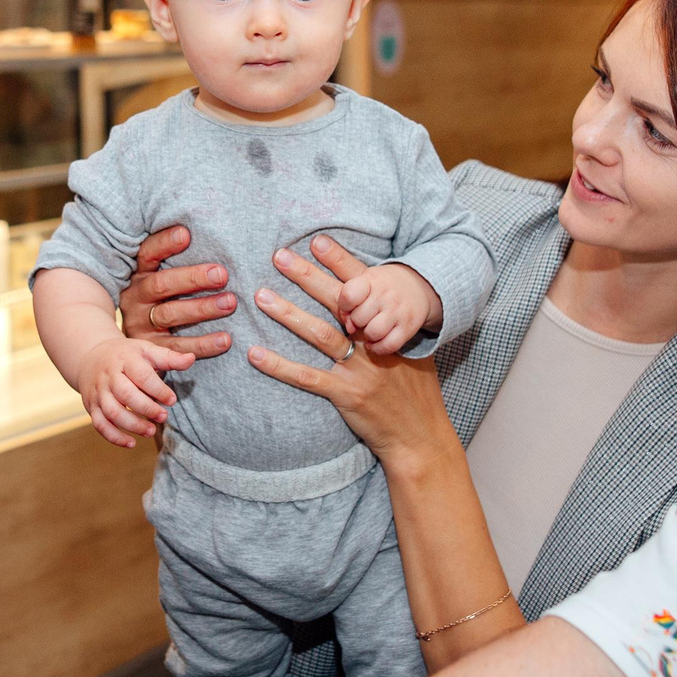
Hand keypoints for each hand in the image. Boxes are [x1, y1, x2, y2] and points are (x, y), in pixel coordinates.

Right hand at [79, 334, 194, 448]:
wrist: (90, 357)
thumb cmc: (126, 355)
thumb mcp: (146, 350)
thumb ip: (168, 357)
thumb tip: (191, 359)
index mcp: (125, 360)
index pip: (142, 376)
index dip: (158, 389)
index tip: (172, 400)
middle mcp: (109, 376)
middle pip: (126, 395)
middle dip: (146, 409)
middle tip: (163, 417)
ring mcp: (99, 393)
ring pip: (112, 412)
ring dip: (132, 425)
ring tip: (151, 431)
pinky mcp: (92, 407)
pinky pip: (100, 425)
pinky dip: (114, 437)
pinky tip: (132, 443)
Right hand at [117, 225, 234, 360]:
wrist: (130, 347)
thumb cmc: (160, 298)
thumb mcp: (159, 277)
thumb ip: (176, 260)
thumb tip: (209, 229)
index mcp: (138, 274)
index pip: (148, 254)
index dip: (165, 243)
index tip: (186, 234)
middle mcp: (135, 297)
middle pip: (161, 284)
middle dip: (193, 278)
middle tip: (221, 274)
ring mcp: (141, 323)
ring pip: (170, 314)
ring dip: (202, 308)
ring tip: (230, 303)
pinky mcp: (152, 347)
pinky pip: (179, 346)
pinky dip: (203, 343)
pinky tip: (226, 339)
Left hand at [246, 238, 455, 462]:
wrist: (421, 437)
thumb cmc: (416, 395)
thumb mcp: (412, 354)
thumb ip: (389, 330)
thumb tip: (367, 306)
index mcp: (389, 327)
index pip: (363, 286)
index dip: (340, 262)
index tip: (317, 240)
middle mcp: (374, 343)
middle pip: (337, 302)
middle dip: (307, 276)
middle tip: (280, 256)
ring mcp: (360, 370)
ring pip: (319, 334)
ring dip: (287, 313)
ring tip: (261, 296)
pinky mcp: (346, 395)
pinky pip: (307, 377)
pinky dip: (279, 366)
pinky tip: (255, 354)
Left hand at [337, 262, 440, 355]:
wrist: (418, 285)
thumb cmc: (383, 286)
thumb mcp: (365, 281)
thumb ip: (349, 299)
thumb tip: (348, 327)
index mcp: (372, 280)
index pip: (349, 295)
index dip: (344, 306)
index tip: (349, 308)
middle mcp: (386, 295)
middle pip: (359, 318)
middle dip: (356, 322)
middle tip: (362, 320)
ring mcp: (399, 312)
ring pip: (373, 333)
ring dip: (367, 336)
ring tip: (369, 330)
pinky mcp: (409, 327)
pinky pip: (389, 346)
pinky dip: (379, 348)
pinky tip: (376, 342)